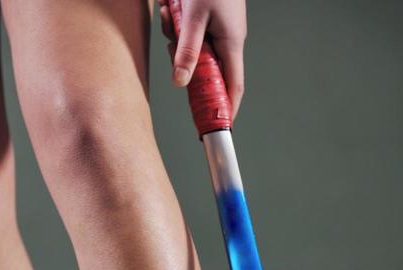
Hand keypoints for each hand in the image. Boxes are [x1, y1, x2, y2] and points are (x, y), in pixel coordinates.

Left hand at [158, 0, 246, 119]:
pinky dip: (178, 24)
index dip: (226, 109)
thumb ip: (187, 50)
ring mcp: (220, 31)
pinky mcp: (211, 20)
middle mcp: (228, 41)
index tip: (215, 125)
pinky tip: (172, 6)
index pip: (232, 87)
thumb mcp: (194, 17)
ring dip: (177, 37)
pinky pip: (192, 33)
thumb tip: (180, 81)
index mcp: (231, 44)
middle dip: (186, 64)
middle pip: (207, 70)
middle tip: (171, 48)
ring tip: (170, 11)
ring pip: (195, 50)